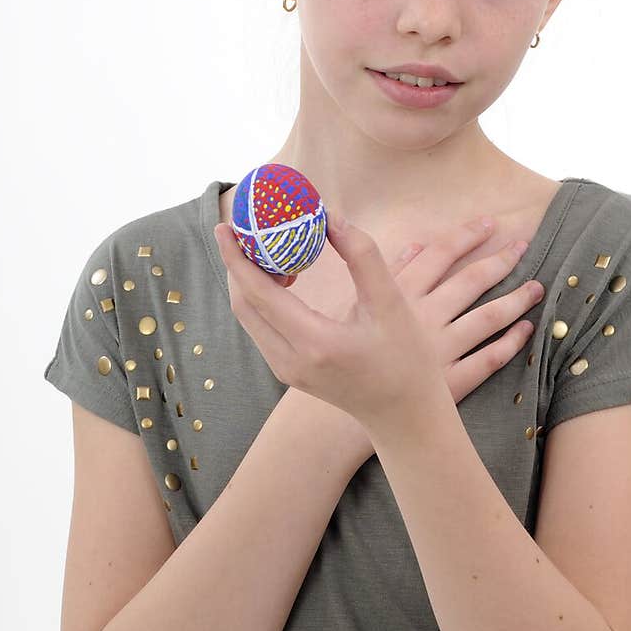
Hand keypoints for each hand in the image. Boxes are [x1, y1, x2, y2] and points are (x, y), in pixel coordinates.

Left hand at [213, 212, 543, 430]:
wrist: (404, 413)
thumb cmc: (406, 359)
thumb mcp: (392, 303)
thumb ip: (363, 256)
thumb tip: (331, 217)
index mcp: (314, 344)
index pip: (258, 294)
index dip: (237, 257)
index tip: (224, 226)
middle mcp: (290, 361)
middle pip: (244, 305)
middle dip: (238, 263)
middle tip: (246, 229)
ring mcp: (285, 370)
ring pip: (250, 317)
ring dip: (250, 280)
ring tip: (270, 248)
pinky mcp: (288, 372)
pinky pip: (262, 328)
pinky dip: (262, 298)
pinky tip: (284, 276)